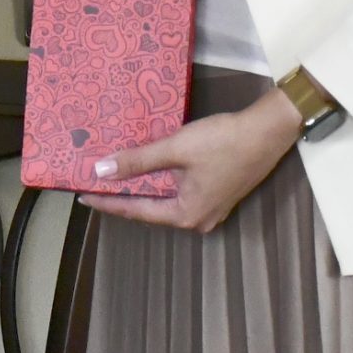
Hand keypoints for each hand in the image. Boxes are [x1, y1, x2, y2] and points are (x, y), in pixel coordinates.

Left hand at [80, 88, 302, 233]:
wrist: (268, 132)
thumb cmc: (222, 141)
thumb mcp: (176, 149)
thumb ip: (138, 161)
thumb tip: (101, 171)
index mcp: (186, 215)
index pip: (136, 211)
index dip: (108, 202)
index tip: (84, 195)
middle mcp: (199, 220)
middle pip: (152, 209)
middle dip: (125, 195)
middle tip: (97, 184)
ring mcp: (212, 209)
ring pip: (168, 201)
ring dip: (145, 188)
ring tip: (118, 176)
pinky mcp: (220, 195)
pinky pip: (182, 193)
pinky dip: (164, 183)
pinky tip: (151, 170)